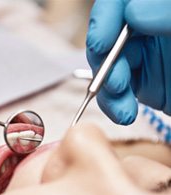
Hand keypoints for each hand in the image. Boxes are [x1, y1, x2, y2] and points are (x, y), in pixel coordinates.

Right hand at [86, 0, 170, 124]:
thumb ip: (169, 14)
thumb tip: (134, 12)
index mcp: (158, 9)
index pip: (120, 3)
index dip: (104, 20)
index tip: (101, 43)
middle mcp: (148, 30)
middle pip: (109, 39)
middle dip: (107, 63)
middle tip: (118, 83)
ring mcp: (145, 58)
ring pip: (109, 68)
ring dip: (108, 91)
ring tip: (123, 110)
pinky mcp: (144, 83)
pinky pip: (118, 92)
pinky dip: (115, 105)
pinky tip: (124, 113)